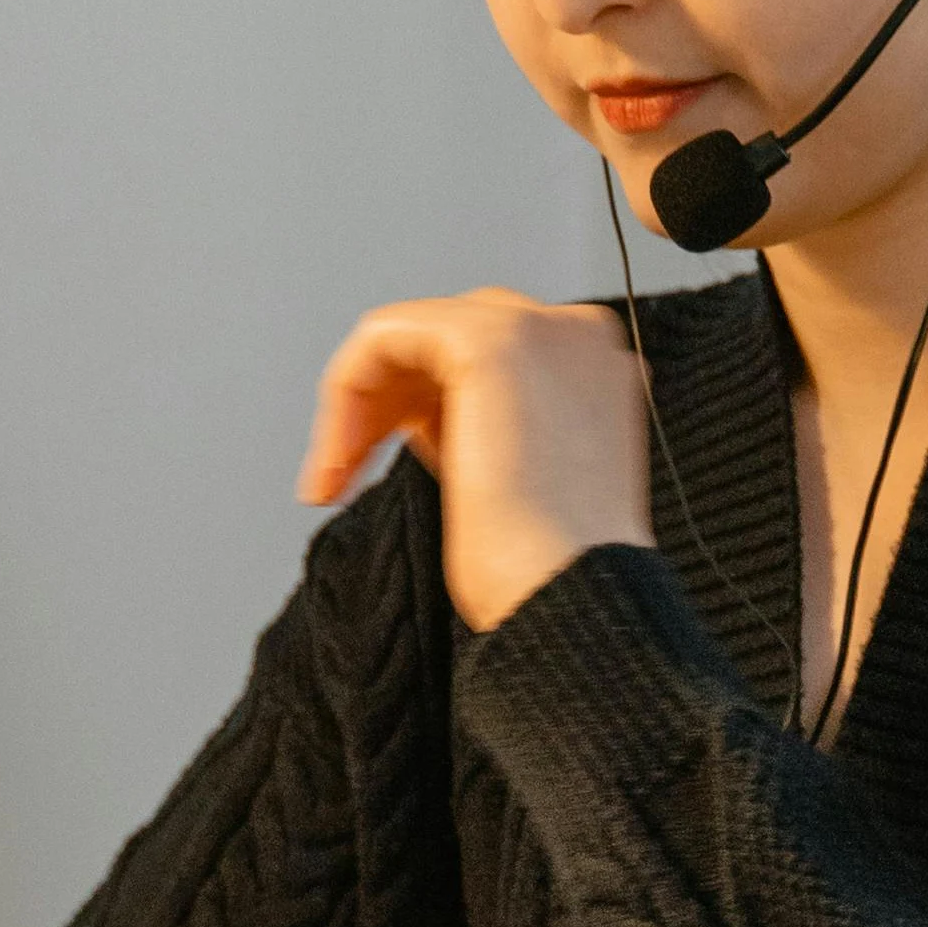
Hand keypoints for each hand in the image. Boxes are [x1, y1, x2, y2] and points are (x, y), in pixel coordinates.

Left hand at [299, 289, 651, 632]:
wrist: (568, 597)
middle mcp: (576, 337)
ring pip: (407, 334)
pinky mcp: (489, 342)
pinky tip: (342, 454)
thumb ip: (480, 426)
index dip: (414, 410)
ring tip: (334, 475)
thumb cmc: (547, 571)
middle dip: (382, 404)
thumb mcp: (514, 480)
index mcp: (593, 370)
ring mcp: (540, 329)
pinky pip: (384, 335)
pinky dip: (347, 390)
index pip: (481, 360)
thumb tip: (418, 413)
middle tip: (341, 474)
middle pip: (445, 340)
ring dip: (357, 404)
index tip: (370, 469)